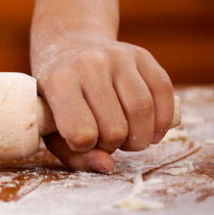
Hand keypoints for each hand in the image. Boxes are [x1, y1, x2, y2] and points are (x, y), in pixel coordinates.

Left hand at [32, 34, 175, 172]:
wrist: (68, 49)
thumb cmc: (57, 97)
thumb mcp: (50, 126)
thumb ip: (74, 155)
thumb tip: (107, 165)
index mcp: (59, 81)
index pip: (81, 132)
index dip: (84, 146)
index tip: (80, 140)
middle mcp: (88, 64)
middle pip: (115, 127)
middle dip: (114, 145)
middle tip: (107, 141)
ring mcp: (117, 56)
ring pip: (143, 110)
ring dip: (141, 137)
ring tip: (129, 138)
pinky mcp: (142, 55)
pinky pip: (164, 92)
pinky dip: (163, 120)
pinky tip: (151, 130)